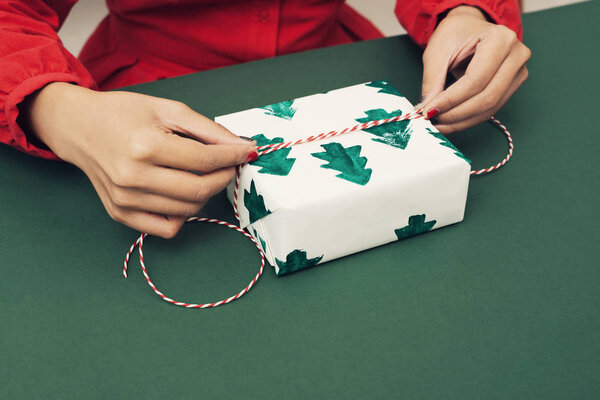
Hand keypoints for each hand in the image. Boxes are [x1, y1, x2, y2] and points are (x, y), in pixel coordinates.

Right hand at [26, 83, 256, 237]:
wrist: (79, 127)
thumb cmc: (124, 113)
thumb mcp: (168, 110)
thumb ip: (208, 129)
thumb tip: (242, 147)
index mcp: (145, 147)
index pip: (205, 162)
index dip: (233, 157)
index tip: (247, 151)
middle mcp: (133, 177)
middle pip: (200, 191)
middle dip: (224, 177)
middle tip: (228, 164)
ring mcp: (125, 200)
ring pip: (188, 211)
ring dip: (205, 194)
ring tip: (203, 174)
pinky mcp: (120, 213)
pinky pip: (167, 229)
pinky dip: (183, 215)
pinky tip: (181, 193)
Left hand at [416, 6, 530, 133]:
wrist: (470, 28)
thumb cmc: (456, 33)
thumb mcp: (438, 51)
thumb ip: (433, 81)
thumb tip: (427, 109)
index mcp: (500, 39)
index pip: (476, 80)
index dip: (452, 100)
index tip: (429, 111)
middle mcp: (516, 56)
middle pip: (487, 97)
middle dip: (456, 114)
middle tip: (432, 121)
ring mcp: (518, 72)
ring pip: (490, 108)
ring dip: (461, 121)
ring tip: (438, 125)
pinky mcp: (512, 86)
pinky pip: (491, 110)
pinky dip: (468, 119)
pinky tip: (450, 122)